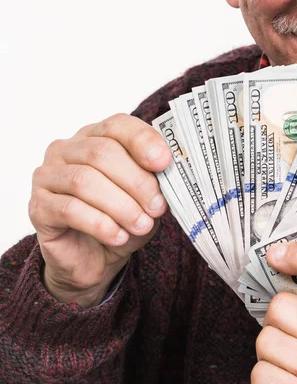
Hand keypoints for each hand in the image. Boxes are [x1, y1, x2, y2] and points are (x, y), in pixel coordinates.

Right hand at [28, 113, 170, 306]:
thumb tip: (171, 170)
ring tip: (142, 225)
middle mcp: (67, 149)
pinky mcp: (38, 207)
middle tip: (157, 207)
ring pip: (84, 181)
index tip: (164, 163)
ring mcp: (48, 176)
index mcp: (96, 137)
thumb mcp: (146, 196)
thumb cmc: (122, 218)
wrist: (94, 258)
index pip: (118, 125)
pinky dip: (100, 224)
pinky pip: (69, 209)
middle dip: (136, 181)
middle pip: (102, 153)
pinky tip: (118, 236)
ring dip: (121, 206)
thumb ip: (155, 179)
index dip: (143, 141)